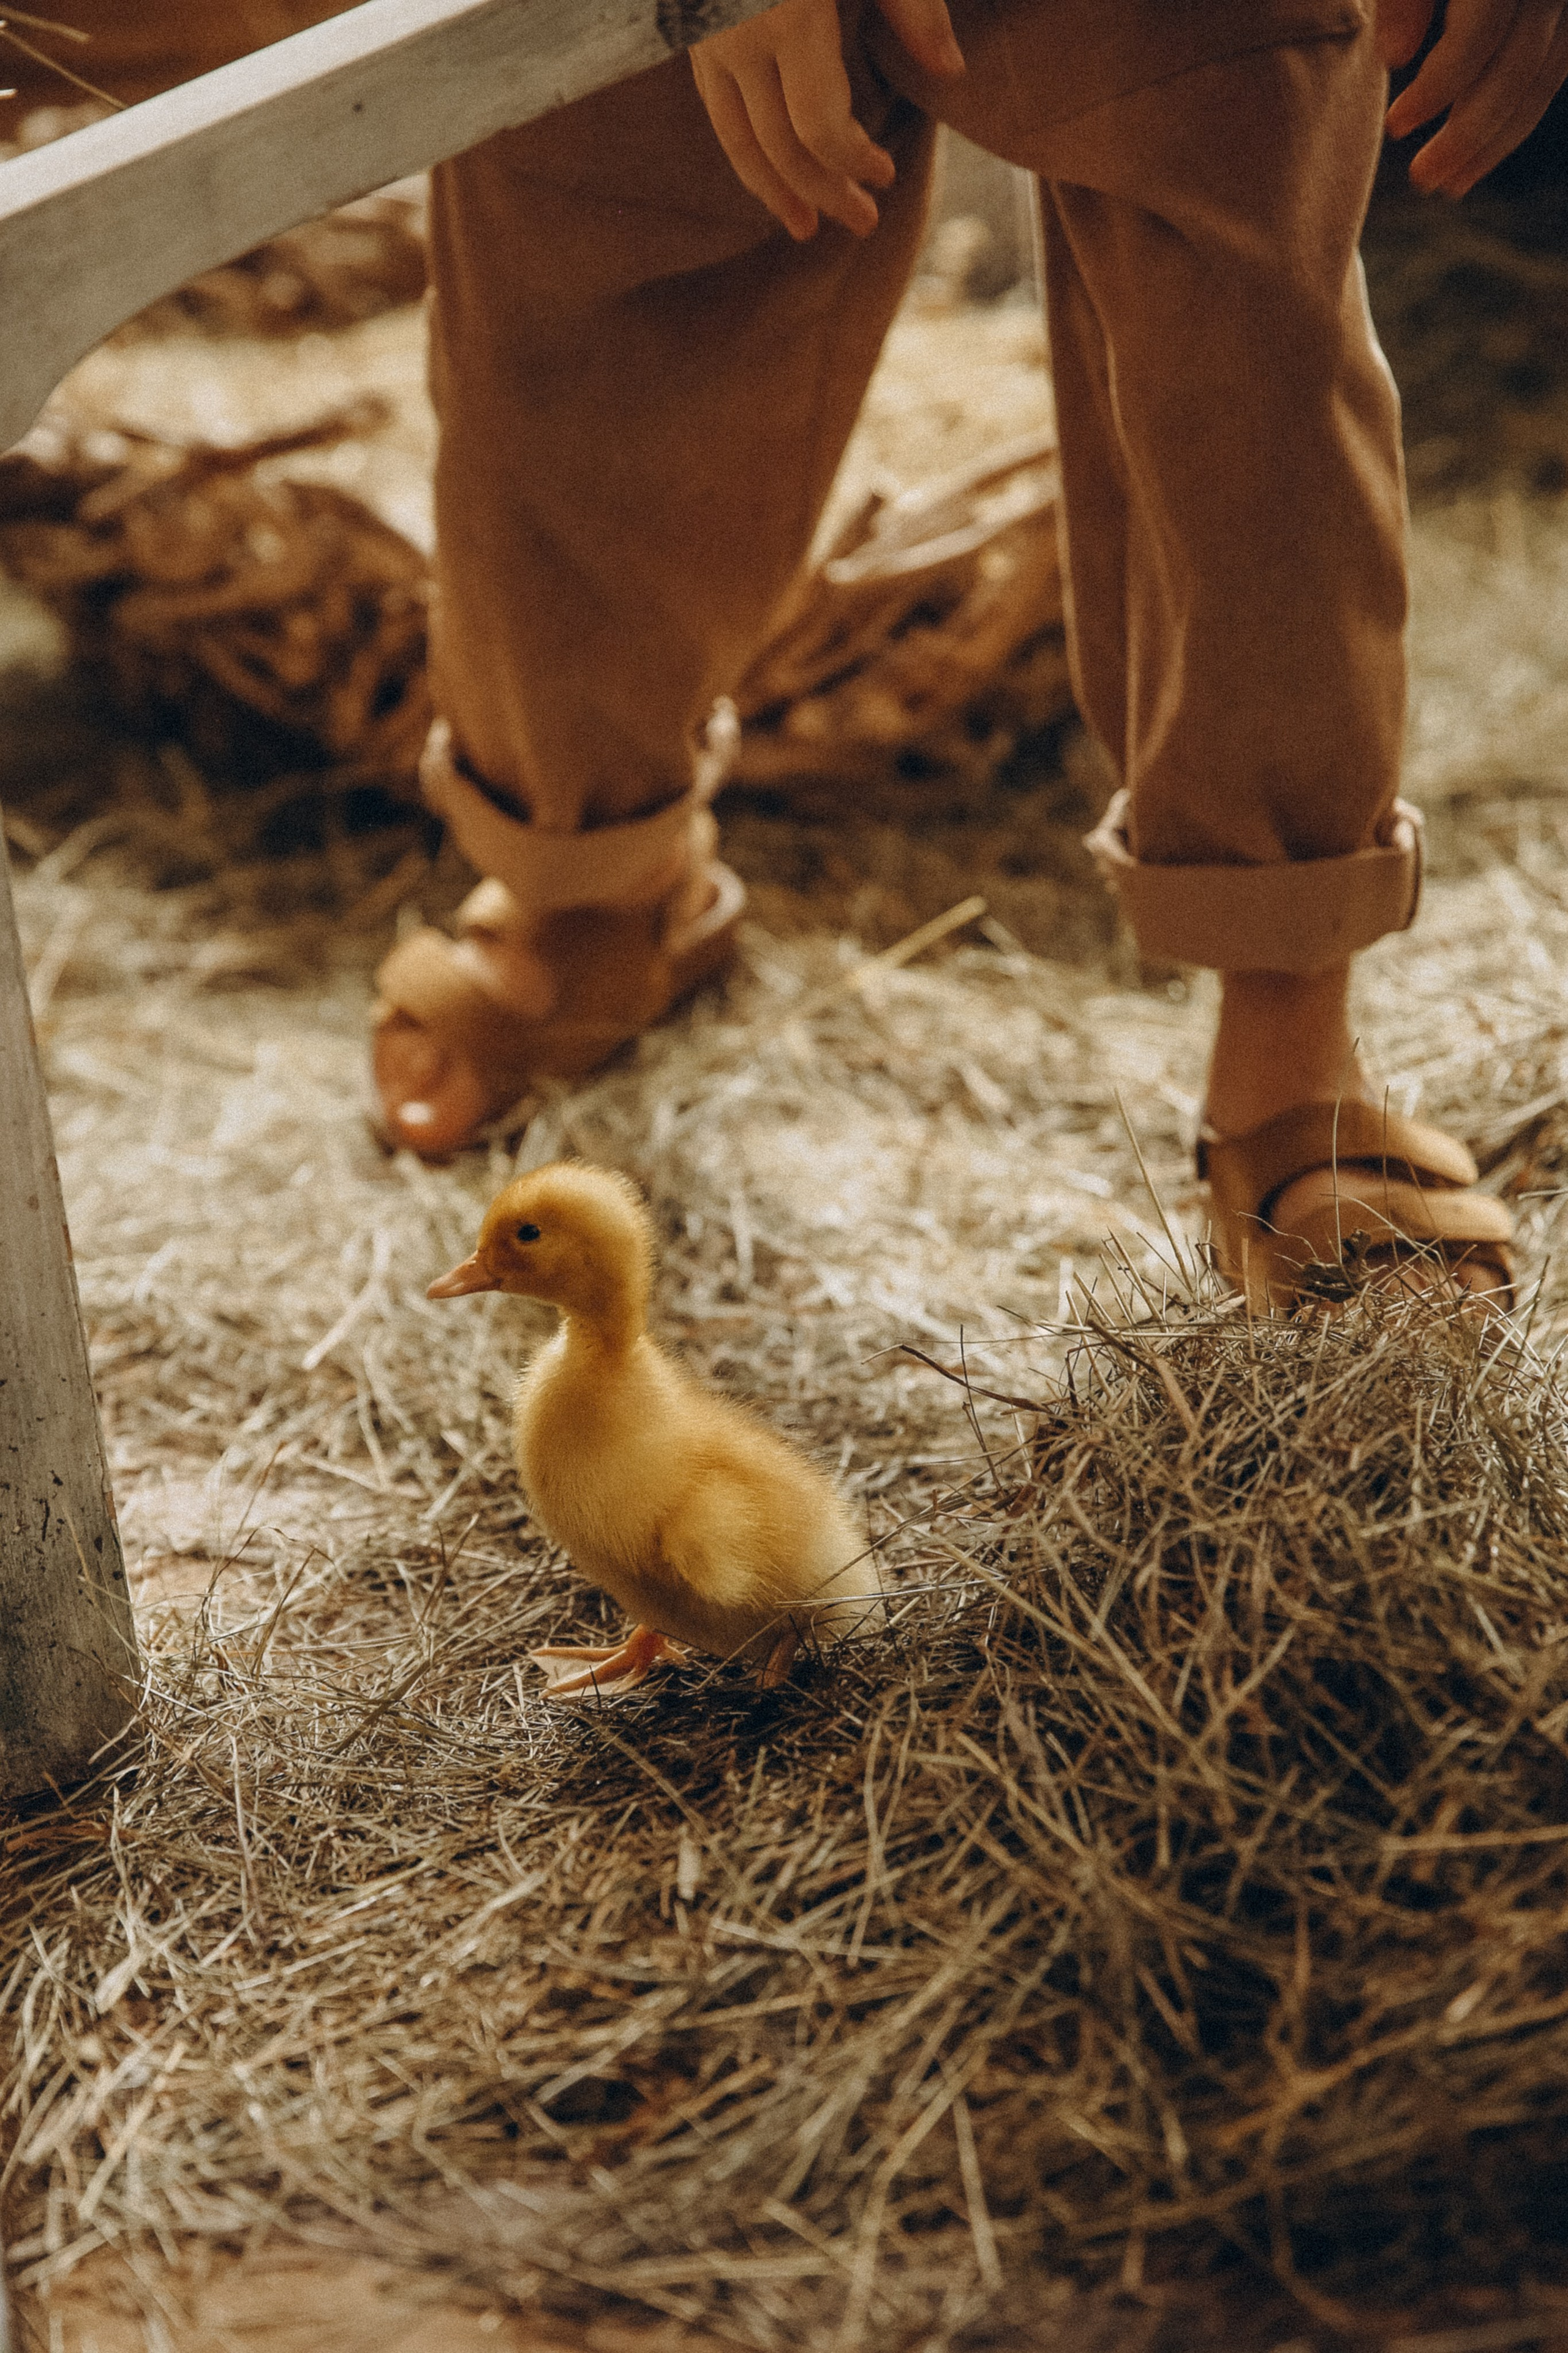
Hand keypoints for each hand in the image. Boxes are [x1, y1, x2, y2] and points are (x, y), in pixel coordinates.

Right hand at [691, 0, 963, 241]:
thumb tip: (952, 73)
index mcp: (788, 13)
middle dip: (823, 191)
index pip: (817, 125)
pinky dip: (747, 152)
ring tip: (806, 227)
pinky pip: (718, 111)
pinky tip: (772, 174)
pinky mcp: (692, 32)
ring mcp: (707, 37)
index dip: (852, 161)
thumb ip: (912, 5)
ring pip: (738, 139)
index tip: (885, 172)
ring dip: (775, 190)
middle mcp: (738, 35)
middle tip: (862, 223)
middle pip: (780, 145)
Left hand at [1377, 0, 1567, 195]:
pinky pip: (1557, 67)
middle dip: (1466, 135)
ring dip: (1496, 141)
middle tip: (1422, 180)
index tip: (1393, 127)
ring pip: (1542, 78)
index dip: (1435, 87)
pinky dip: (1520, 110)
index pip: (1477, 39)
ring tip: (1452, 184)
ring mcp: (1567, 0)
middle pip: (1516, 69)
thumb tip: (1394, 58)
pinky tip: (1483, 146)